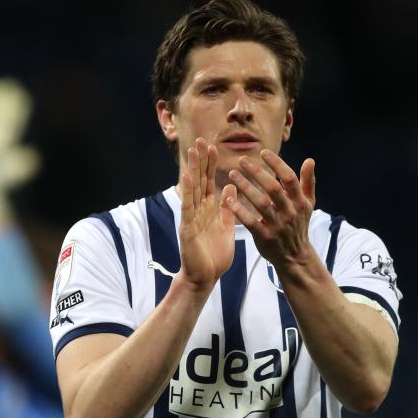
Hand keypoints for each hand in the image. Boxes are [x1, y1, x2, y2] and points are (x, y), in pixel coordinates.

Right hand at [178, 138, 236, 290]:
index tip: (212, 146)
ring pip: (192, 189)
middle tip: (199, 139)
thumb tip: (230, 186)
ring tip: (192, 150)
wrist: (205, 277)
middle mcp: (198, 210)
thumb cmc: (215, 255)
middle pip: (199, 180)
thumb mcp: (226, 227)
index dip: (210, 164)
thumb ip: (227, 208)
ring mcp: (191, 218)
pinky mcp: (187, 228)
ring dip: (192, 169)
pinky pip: (188, 207)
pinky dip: (187, 191)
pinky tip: (187, 177)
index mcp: (208, 210)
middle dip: (199, 160)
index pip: (209, 182)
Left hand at [225, 149, 315, 268]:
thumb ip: (308, 182)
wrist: (295, 256)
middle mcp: (290, 212)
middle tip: (242, 160)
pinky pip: (250, 222)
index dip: (277, 164)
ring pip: (260, 203)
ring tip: (232, 174)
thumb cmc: (299, 224)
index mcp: (299, 202)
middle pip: (273, 188)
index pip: (289, 178)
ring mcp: (277, 226)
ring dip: (245, 187)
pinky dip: (239, 210)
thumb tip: (310, 160)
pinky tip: (228, 199)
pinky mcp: (265, 237)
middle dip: (257, 172)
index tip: (263, 152)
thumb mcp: (307, 204)